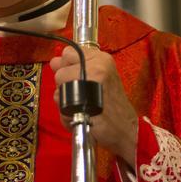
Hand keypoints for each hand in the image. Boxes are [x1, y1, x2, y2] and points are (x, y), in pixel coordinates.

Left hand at [50, 46, 138, 164]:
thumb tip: (54, 62)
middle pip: (60, 72)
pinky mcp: (85, 102)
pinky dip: (66, 116)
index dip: (67, 68)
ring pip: (59, 90)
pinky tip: (80, 116)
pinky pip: (62, 106)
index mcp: (101, 58)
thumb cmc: (111, 105)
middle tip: (83, 96)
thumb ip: (76, 66)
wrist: (126, 128)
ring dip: (65, 102)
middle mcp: (97, 66)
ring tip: (82, 107)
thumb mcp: (99, 77)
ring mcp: (92, 83)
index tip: (78, 79)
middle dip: (65, 86)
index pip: (68, 53)